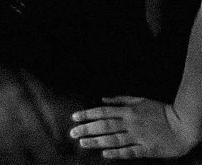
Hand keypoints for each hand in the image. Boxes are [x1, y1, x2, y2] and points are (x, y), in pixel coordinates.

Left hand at [70, 96, 199, 158]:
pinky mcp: (146, 150)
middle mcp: (130, 123)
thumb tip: (103, 100)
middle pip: (104, 126)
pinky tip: (104, 154)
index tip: (74, 117)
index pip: (102, 112)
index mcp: (128, 110)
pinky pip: (128, 152)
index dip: (87, 114)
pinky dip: (116, 153)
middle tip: (72, 133)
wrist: (181, 125)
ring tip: (82, 143)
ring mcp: (138, 137)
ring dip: (96, 141)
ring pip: (113, 139)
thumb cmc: (160, 111)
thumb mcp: (140, 100)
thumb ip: (120, 100)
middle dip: (87, 129)